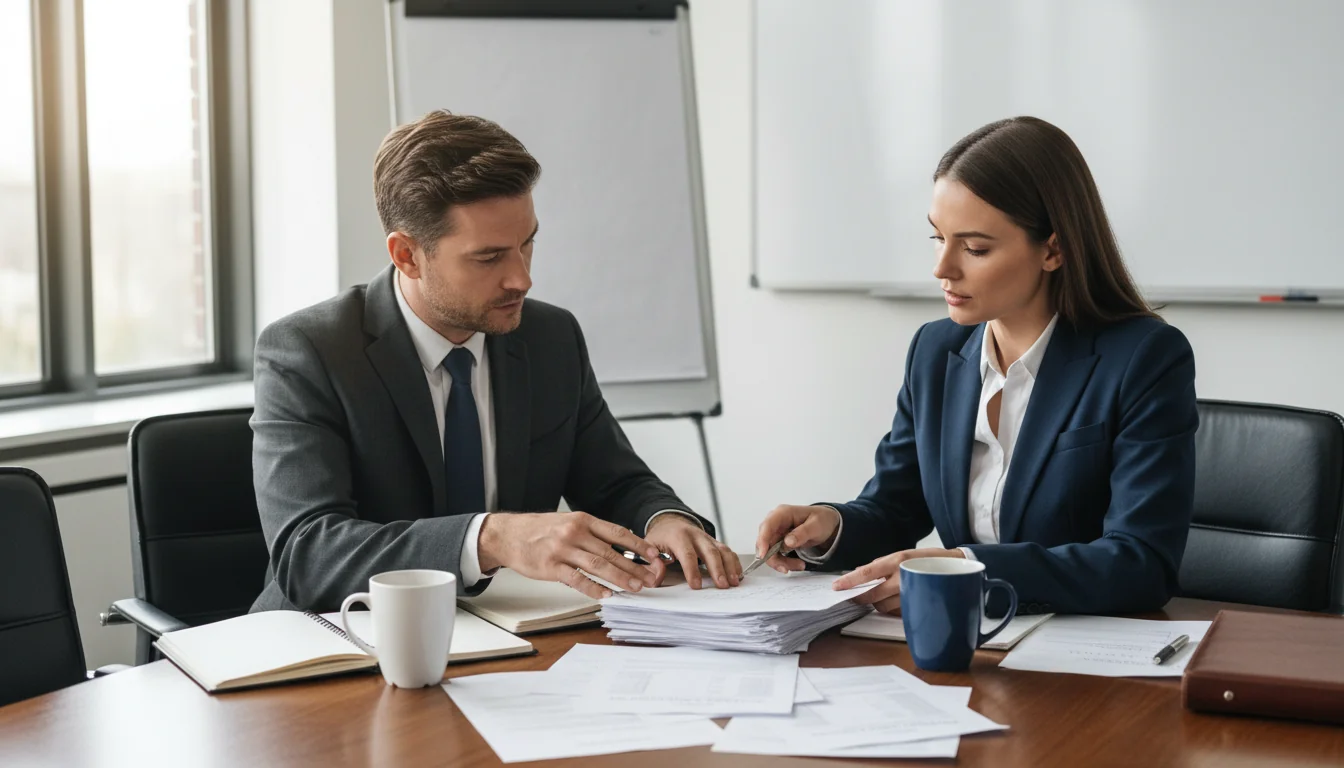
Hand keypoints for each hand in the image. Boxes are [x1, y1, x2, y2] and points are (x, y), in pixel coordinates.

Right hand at [477, 511, 661, 598]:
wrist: (508, 534)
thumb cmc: (540, 530)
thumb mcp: (568, 522)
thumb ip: (592, 532)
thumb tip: (622, 543)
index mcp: (582, 520)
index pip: (617, 532)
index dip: (638, 544)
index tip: (654, 556)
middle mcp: (575, 532)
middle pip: (611, 552)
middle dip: (634, 566)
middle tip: (651, 578)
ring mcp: (562, 549)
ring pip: (598, 565)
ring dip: (620, 578)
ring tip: (635, 587)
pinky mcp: (551, 567)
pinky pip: (577, 579)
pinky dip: (594, 588)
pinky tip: (606, 595)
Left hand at [645, 513, 740, 589]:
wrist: (670, 522)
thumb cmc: (660, 538)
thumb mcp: (649, 547)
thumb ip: (651, 563)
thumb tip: (656, 578)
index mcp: (678, 536)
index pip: (687, 554)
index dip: (692, 570)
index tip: (696, 585)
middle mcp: (696, 535)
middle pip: (710, 551)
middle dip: (718, 569)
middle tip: (722, 585)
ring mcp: (707, 538)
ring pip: (722, 550)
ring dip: (730, 566)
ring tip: (733, 582)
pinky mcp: (714, 543)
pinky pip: (727, 551)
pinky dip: (734, 562)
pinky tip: (737, 574)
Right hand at [754, 504, 841, 572]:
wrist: (827, 524)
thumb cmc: (821, 520)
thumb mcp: (816, 525)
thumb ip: (802, 533)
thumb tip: (787, 542)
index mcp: (783, 513)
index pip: (767, 525)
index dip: (762, 540)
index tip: (763, 555)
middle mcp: (776, 522)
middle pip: (765, 541)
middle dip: (774, 557)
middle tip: (787, 568)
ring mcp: (776, 532)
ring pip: (769, 551)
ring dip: (782, 562)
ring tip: (800, 565)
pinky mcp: (779, 542)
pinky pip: (776, 555)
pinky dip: (785, 562)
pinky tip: (798, 564)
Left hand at [830, 547, 965, 613]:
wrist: (957, 565)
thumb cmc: (927, 559)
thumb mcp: (902, 555)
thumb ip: (881, 565)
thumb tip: (858, 572)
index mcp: (896, 561)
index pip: (867, 573)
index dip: (850, 581)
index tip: (836, 587)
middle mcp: (902, 577)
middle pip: (872, 595)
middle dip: (861, 598)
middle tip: (854, 598)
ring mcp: (911, 593)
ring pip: (883, 606)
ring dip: (878, 603)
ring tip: (884, 595)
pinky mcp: (917, 605)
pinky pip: (896, 612)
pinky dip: (892, 608)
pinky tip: (897, 601)